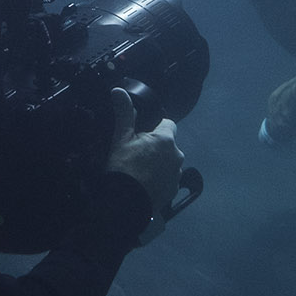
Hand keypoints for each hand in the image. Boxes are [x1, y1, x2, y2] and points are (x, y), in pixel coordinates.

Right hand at [104, 87, 182, 240]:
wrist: (125, 204)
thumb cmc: (123, 168)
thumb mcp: (121, 139)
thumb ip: (124, 113)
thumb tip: (118, 91)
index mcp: (166, 140)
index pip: (167, 124)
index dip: (154, 127)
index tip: (141, 135)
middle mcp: (177, 155)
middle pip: (168, 144)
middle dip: (156, 147)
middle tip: (136, 154)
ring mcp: (177, 174)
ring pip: (169, 162)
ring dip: (159, 163)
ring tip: (139, 171)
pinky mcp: (174, 190)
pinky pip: (168, 178)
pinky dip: (159, 179)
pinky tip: (144, 183)